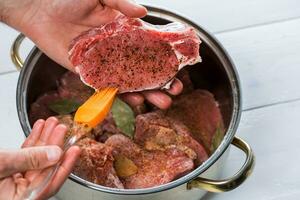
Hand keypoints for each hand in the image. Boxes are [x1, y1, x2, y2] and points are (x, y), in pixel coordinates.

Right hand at [0, 117, 79, 199]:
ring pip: (36, 158)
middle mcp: (19, 192)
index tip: (75, 150)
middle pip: (45, 167)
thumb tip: (55, 154)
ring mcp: (14, 181)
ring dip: (44, 139)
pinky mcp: (9, 171)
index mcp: (20, 199)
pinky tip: (40, 128)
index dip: (65, 166)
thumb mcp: (3, 164)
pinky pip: (25, 155)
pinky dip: (33, 141)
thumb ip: (30, 159)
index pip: (51, 183)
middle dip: (55, 145)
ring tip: (52, 124)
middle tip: (63, 129)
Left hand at [2, 0, 182, 108]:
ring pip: (129, 82)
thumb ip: (121, 3)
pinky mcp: (89, 73)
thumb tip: (144, 13)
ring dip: (146, 93)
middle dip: (160, 81)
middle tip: (174, 90)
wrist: (39, 10)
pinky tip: (134, 101)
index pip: (149, 47)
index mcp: (123, 30)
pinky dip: (120, 96)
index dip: (164, 57)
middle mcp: (117, 49)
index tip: (178, 66)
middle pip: (143, 69)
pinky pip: (107, 87)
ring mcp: (104, 63)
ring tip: (161, 102)